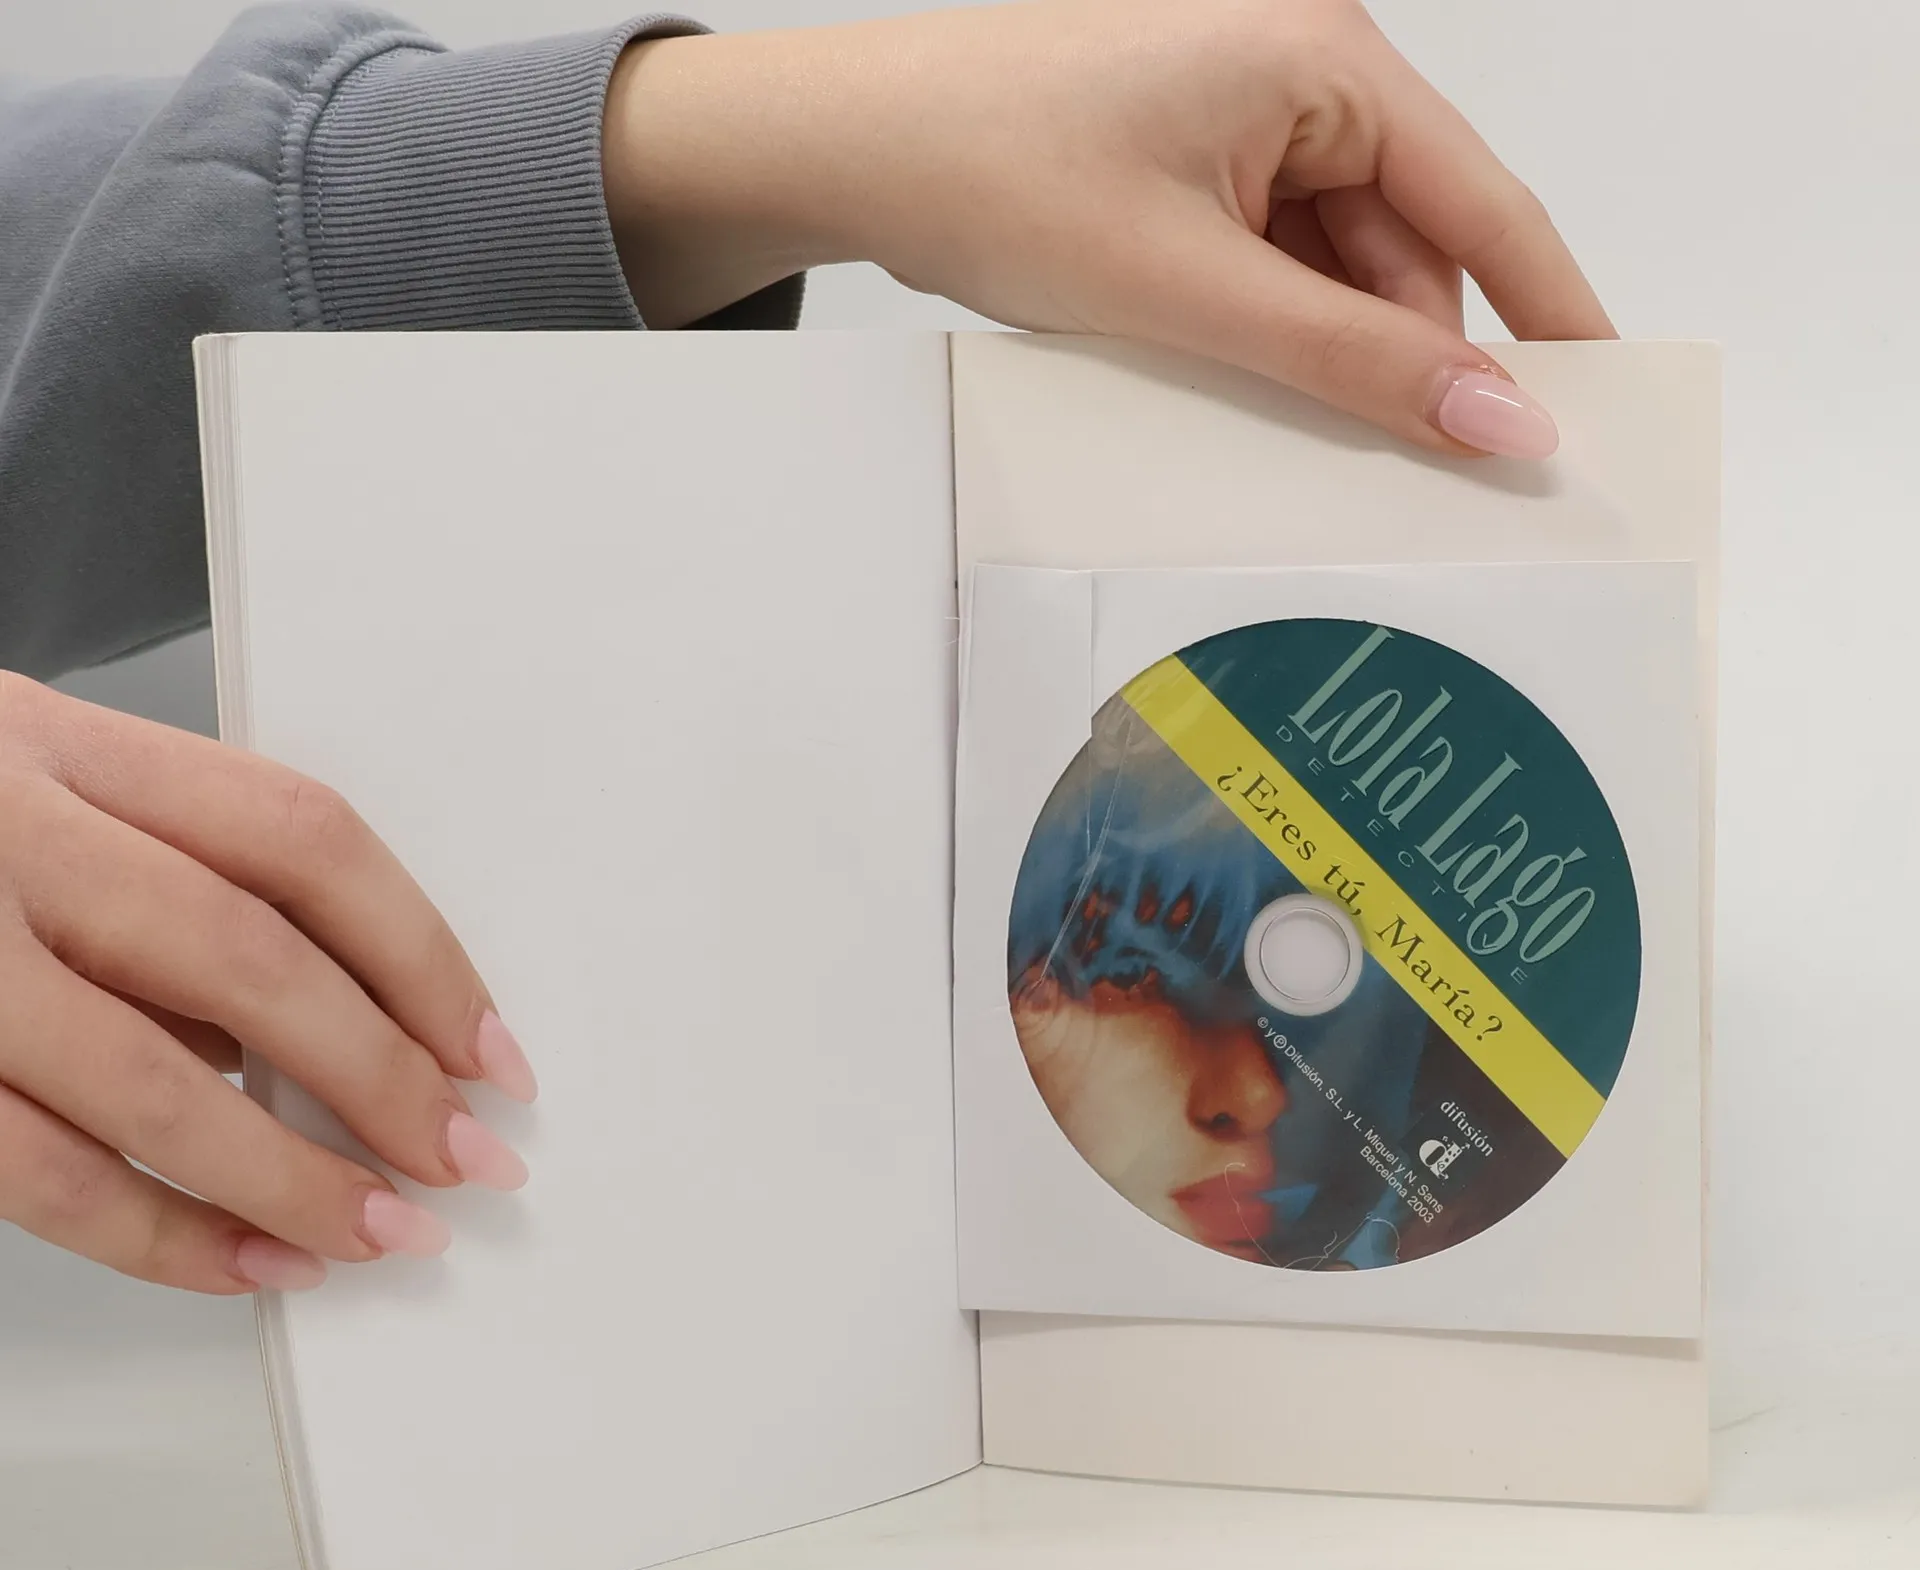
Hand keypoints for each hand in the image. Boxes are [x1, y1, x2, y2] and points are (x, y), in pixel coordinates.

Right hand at [0, 676, 533, 1294]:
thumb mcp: (31, 792)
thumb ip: (161, 891)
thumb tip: (311, 1049)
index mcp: (64, 746)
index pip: (303, 840)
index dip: (422, 954)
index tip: (489, 1050)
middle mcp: (6, 833)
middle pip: (249, 961)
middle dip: (380, 1079)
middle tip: (463, 1160)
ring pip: (152, 1084)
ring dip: (289, 1179)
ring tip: (379, 1235)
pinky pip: (39, 1171)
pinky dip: (159, 1236)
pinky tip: (245, 1265)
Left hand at [604, 0, 1610, 457]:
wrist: (855, 150)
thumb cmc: (995, 169)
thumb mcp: (1195, 288)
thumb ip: (1353, 364)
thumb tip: (1494, 419)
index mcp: (1327, 63)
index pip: (1487, 205)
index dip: (1550, 316)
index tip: (1598, 407)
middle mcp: (1303, 80)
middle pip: (1412, 252)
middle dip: (1407, 362)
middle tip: (1416, 480)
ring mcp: (1247, 129)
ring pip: (1339, 274)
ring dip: (1326, 360)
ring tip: (1273, 426)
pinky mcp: (1198, 175)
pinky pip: (1274, 271)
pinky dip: (1270, 339)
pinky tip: (1235, 393)